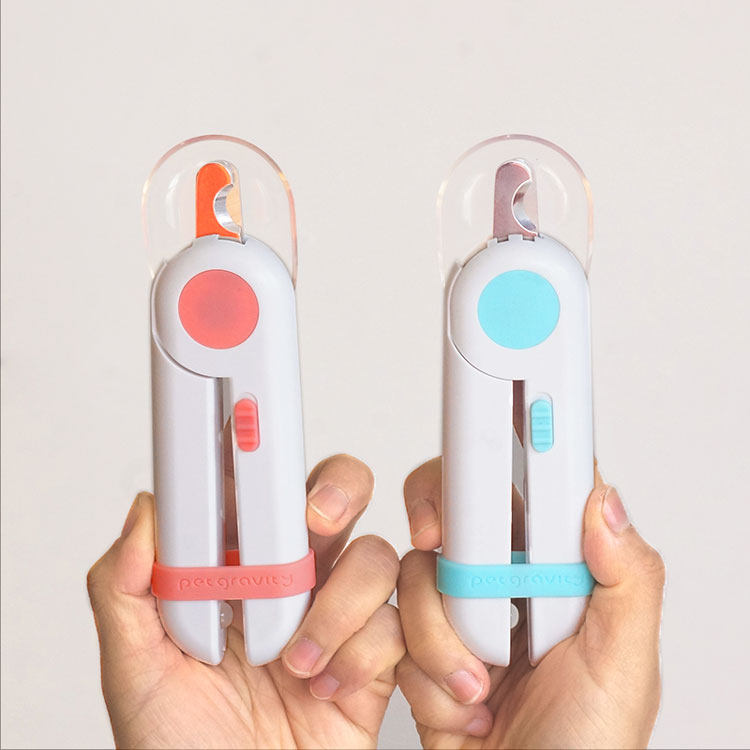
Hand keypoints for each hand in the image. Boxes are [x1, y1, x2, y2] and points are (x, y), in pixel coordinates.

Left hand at [87, 453, 403, 748]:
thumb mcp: (134, 673)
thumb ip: (124, 590)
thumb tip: (145, 512)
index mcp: (233, 572)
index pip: (256, 491)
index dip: (266, 461)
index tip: (263, 453)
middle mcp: (289, 582)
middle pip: (335, 496)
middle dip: (335, 492)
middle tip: (314, 521)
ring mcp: (335, 614)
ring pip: (373, 555)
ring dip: (340, 604)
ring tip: (297, 661)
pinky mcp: (374, 655)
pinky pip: (396, 621)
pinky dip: (364, 654)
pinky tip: (328, 689)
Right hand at [397, 458, 663, 748]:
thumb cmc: (583, 749)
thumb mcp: (622, 669)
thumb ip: (628, 581)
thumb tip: (604, 504)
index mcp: (562, 574)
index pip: (531, 491)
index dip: (497, 467)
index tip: (479, 479)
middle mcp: (510, 582)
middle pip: (459, 512)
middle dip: (445, 542)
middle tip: (446, 558)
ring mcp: (462, 611)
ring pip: (419, 572)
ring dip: (439, 637)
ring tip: (479, 687)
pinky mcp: (422, 642)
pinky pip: (395, 625)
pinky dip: (419, 668)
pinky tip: (457, 704)